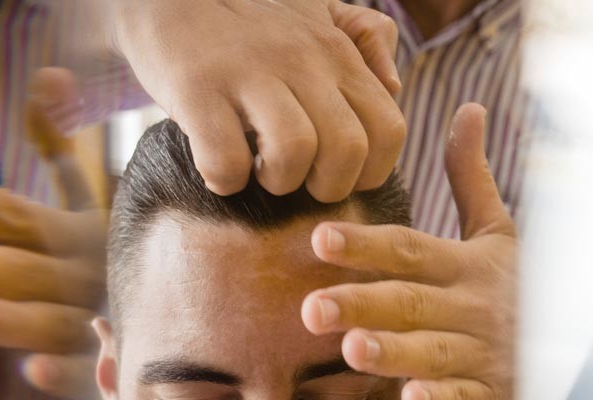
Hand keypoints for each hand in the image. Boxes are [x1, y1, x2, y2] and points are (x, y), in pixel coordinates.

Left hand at [0, 73, 105, 396]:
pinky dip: (72, 372)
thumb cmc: (124, 248)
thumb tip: (48, 76)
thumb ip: (58, 143)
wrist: (206, 292)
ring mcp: (103, 319)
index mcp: (72, 232)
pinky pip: (99, 372)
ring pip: (53, 319)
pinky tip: (37, 372)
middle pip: (19, 267)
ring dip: (10, 318)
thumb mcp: (92, 195)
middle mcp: (84, 273)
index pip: (9, 212)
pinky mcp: (120, 364)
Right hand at [104, 0, 404, 201]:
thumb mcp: (316, 20)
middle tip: (297, 179)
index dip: (370, 171)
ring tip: (258, 171)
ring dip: (277, 183)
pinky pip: (227, 162)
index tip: (335, 173)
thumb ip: (365, 45)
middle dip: (326, 187)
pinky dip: (224, 180)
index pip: (389, 130)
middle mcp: (301, 60)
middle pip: (347, 151)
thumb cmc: (248, 26)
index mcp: (336, 54)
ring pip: (294, 154)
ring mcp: (248, 73)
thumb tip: (394, 87)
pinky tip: (218, 166)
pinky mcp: (197, 89)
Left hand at [302, 103, 516, 399]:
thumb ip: (471, 177)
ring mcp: (487, 352)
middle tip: (311, 309)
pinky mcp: (499, 396)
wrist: (581, 345)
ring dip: (396, 351)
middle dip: (363, 303)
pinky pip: (470, 399)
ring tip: (352, 349)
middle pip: (412, 302)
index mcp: (466, 264)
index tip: (320, 239)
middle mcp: (473, 306)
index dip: (366, 244)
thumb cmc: (522, 285)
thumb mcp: (499, 231)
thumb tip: (467, 108)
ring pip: (436, 352)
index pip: (410, 249)